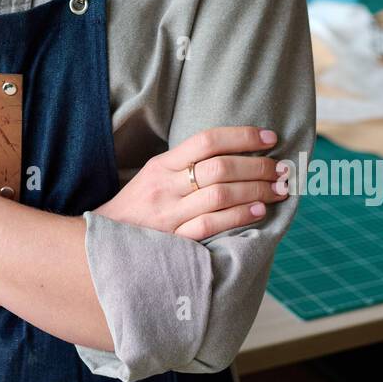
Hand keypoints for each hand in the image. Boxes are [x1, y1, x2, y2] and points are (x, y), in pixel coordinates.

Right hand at [95, 126, 288, 239]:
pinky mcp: (173, 241)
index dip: (241, 136)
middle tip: (281, 169)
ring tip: (278, 189)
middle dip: (257, 166)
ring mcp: (169, 215)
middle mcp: (165, 186)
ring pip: (219, 195)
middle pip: (219, 167)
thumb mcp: (153, 177)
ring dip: (255, 190)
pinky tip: (258, 211)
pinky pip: (211, 225)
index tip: (269, 137)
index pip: (206, 140)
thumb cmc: (136, 209)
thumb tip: (235, 155)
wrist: (101, 245)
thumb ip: (185, 166)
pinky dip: (238, 217)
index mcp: (161, 165)